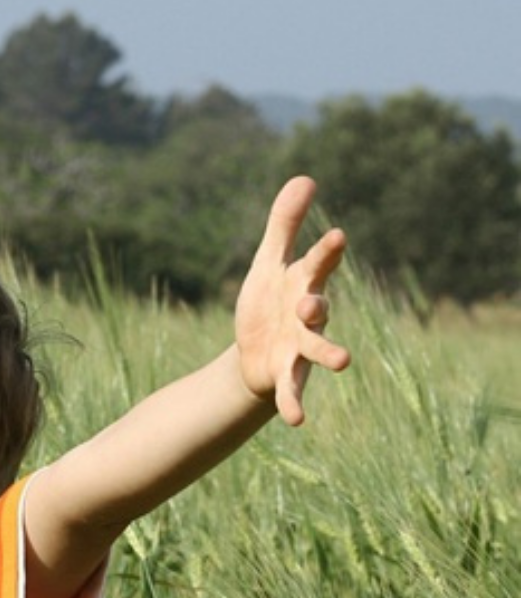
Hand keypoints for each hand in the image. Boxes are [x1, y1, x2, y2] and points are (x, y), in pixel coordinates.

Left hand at [236, 177, 350, 425]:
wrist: (253, 350)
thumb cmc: (267, 302)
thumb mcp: (269, 262)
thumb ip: (285, 224)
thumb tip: (305, 177)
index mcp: (302, 284)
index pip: (316, 264)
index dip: (325, 252)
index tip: (336, 235)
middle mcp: (307, 316)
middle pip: (318, 308)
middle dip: (318, 305)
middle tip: (313, 303)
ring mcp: (300, 347)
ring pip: (317, 350)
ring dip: (329, 354)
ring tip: (344, 361)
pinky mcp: (287, 374)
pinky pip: (294, 390)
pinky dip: (295, 404)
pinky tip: (298, 421)